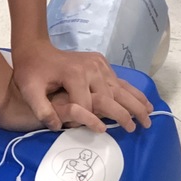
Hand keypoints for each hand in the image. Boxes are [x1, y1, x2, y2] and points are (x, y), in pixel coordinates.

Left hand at [10, 39, 152, 131]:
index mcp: (75, 75)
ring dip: (136, 100)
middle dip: (128, 112)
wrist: (36, 49)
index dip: (91, 121)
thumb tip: (57, 127)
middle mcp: (91, 68)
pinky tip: (141, 99)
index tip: (99, 132)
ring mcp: (97, 64)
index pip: (88, 105)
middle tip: (142, 127)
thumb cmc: (31, 72)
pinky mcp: (100, 62)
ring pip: (120, 86)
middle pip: (112, 95)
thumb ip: (42, 109)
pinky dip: (131, 91)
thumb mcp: (30, 90)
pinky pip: (118, 79)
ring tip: (150, 114)